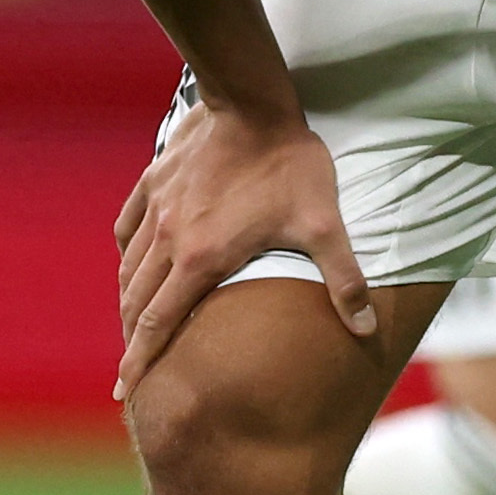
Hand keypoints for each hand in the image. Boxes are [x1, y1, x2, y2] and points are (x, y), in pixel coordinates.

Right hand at [112, 96, 373, 398]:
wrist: (252, 104)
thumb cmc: (291, 166)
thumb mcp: (324, 225)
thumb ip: (344, 280)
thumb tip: (368, 328)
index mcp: (202, 260)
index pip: (159, 323)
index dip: (140, 361)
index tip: (126, 391)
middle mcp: (170, 241)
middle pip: (136, 303)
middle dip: (131, 341)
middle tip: (132, 372)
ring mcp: (157, 211)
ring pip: (130, 269)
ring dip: (129, 302)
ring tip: (133, 326)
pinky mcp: (153, 184)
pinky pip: (128, 230)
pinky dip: (128, 255)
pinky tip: (132, 263)